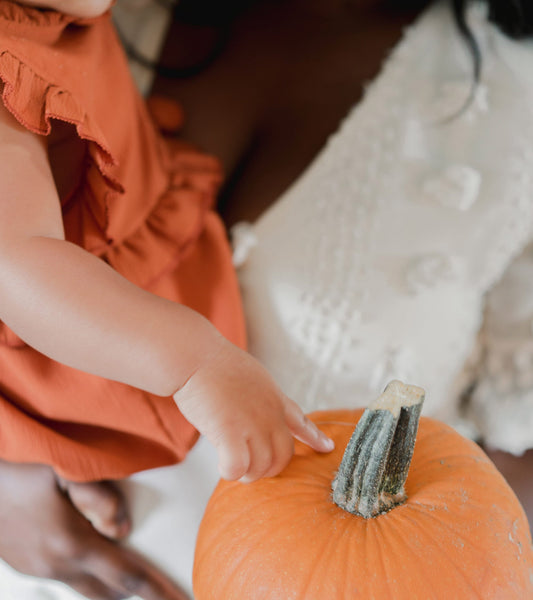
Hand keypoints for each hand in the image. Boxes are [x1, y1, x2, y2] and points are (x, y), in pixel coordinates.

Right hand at [0, 460, 189, 599]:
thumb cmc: (18, 465)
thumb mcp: (64, 470)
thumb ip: (100, 499)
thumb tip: (125, 529)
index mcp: (71, 544)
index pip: (127, 577)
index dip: (158, 590)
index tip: (185, 599)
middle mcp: (54, 564)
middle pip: (107, 593)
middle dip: (135, 591)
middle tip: (161, 588)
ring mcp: (35, 568)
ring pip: (83, 588)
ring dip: (108, 583)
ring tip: (125, 569)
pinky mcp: (23, 563)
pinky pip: (63, 576)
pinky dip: (85, 572)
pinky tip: (89, 550)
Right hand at [173, 342, 333, 482]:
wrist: (197, 356)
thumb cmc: (215, 364)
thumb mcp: (252, 376)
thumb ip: (261, 397)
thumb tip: (257, 413)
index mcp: (275, 398)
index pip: (302, 421)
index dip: (315, 438)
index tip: (327, 448)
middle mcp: (269, 414)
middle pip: (284, 456)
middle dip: (269, 468)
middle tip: (251, 468)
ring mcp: (252, 424)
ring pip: (262, 467)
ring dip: (248, 474)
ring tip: (235, 468)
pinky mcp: (230, 433)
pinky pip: (238, 468)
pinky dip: (231, 472)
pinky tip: (223, 466)